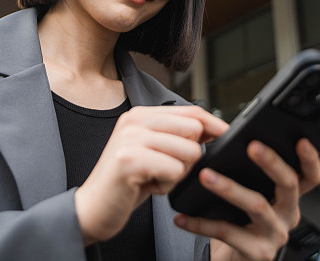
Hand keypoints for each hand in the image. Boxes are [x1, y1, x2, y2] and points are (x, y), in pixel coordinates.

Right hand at [74, 105, 227, 244]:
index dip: (215, 126)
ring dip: (177, 174)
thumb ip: (177, 136)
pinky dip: (166, 186)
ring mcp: (130, 138)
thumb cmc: (128, 182)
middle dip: (190, 157)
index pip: (193, 111)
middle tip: (165, 169)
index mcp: (142, 115)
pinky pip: (175, 170)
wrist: (92, 208)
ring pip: (189, 152)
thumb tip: (214, 128)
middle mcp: (135, 120)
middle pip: (195, 130)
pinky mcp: (129, 159)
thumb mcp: (154, 152)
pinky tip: (146, 186)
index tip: (227, 137)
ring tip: (153, 178)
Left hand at [174, 138, 319, 260]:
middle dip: (271, 162)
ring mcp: (274, 234)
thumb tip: (231, 141)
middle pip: (288, 185)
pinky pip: (227, 232)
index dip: (310, 158)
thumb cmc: (244, 222)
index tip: (300, 140)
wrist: (236, 260)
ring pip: (257, 205)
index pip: (310, 176)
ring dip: (229, 187)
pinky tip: (183, 217)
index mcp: (289, 198)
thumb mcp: (255, 196)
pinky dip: (201, 223)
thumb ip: (253, 175)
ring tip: (206, 175)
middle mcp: (288, 215)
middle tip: (252, 146)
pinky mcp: (257, 252)